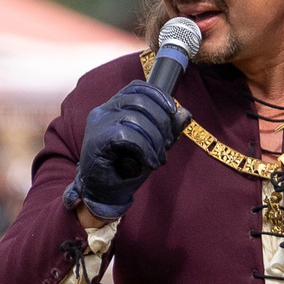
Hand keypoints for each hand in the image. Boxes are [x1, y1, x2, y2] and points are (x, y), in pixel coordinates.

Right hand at [66, 80, 187, 218]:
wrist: (103, 196)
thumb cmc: (125, 171)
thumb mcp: (152, 147)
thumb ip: (166, 130)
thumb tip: (185, 113)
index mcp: (113, 108)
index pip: (137, 87)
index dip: (158, 95)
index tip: (173, 112)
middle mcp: (103, 111)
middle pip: (140, 101)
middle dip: (161, 123)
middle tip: (167, 146)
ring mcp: (98, 124)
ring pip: (136, 118)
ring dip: (155, 140)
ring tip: (159, 159)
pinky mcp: (97, 139)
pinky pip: (128, 135)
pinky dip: (145, 149)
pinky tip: (150, 163)